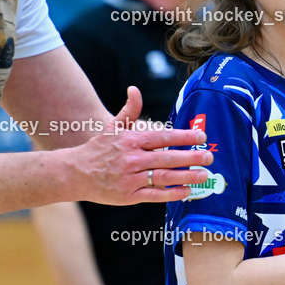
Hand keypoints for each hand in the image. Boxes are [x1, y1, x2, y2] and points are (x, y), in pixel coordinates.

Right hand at [72, 87, 213, 204]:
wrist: (74, 173)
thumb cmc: (98, 149)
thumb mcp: (113, 127)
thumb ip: (129, 110)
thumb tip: (135, 89)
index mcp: (132, 140)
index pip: (163, 137)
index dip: (184, 137)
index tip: (202, 136)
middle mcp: (133, 159)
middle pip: (167, 157)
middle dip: (191, 157)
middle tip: (210, 156)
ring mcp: (131, 178)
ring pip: (163, 177)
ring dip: (186, 177)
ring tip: (204, 175)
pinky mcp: (129, 195)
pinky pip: (154, 195)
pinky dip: (171, 194)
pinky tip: (186, 192)